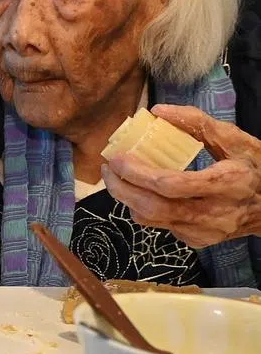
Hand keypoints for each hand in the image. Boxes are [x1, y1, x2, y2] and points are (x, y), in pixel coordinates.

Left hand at [101, 105, 260, 248]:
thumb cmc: (256, 167)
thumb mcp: (236, 140)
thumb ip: (197, 123)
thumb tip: (157, 111)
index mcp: (227, 183)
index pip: (171, 185)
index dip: (138, 173)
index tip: (118, 158)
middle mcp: (214, 213)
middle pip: (153, 208)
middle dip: (121, 189)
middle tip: (108, 170)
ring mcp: (205, 232)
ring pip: (152, 220)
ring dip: (128, 199)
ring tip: (118, 178)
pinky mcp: (197, 241)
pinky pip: (161, 225)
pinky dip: (145, 207)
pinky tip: (143, 192)